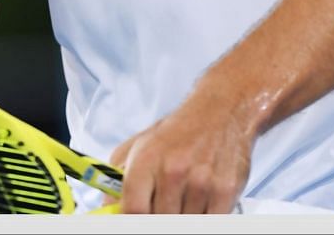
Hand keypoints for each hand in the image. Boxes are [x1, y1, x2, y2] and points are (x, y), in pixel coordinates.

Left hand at [108, 91, 255, 213]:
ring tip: (185, 196)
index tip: (137, 222)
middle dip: (160, 215)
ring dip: (183, 216)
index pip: (132, 212)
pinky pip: (209, 221)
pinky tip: (201, 201)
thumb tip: (107, 210)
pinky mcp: (225, 190)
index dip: (132, 223)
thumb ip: (116, 180)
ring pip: (185, 223)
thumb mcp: (137, 146)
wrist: (221, 110)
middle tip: (164, 204)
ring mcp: (202, 182)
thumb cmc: (177, 132)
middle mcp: (173, 171)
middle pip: (159, 220)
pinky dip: (203, 216)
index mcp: (146, 161)